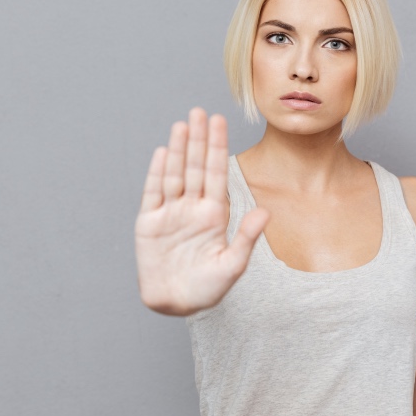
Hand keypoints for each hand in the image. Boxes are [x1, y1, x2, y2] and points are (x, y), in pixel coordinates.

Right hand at [135, 108, 268, 315]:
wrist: (176, 304)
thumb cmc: (207, 289)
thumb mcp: (232, 266)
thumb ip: (246, 238)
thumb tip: (265, 212)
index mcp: (215, 214)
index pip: (217, 173)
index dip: (218, 147)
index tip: (220, 122)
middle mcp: (193, 208)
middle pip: (196, 167)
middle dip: (198, 139)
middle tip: (200, 111)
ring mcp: (171, 213)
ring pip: (175, 173)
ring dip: (179, 150)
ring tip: (182, 125)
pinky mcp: (149, 222)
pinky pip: (154, 192)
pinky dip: (158, 173)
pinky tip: (164, 152)